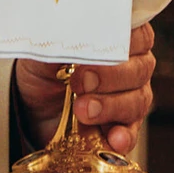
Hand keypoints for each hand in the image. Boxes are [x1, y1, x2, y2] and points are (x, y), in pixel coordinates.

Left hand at [14, 23, 154, 152]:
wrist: (33, 106)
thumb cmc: (46, 69)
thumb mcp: (44, 52)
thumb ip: (58, 42)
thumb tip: (64, 34)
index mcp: (120, 39)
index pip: (138, 35)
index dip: (120, 42)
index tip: (93, 50)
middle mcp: (133, 67)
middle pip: (140, 69)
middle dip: (110, 76)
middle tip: (81, 82)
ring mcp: (132, 99)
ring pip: (137, 101)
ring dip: (109, 106)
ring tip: (82, 110)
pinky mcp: (124, 129)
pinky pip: (132, 134)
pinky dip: (123, 136)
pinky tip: (113, 139)